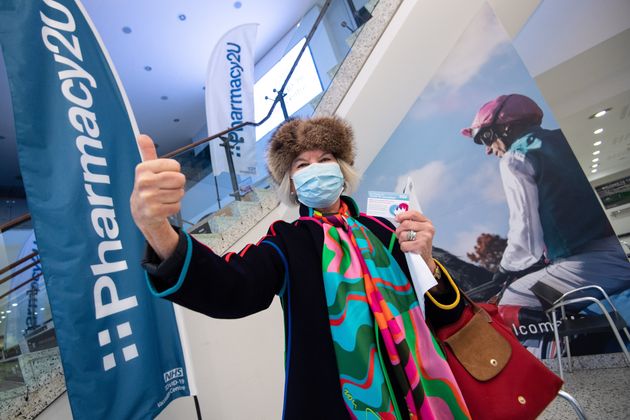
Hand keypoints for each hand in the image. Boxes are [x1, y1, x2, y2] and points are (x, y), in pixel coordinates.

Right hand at [130, 135, 183, 258]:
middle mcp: (143, 182)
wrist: (140, 213)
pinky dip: (174, 207)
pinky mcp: (154, 212)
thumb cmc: (147, 187)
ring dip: (176, 196)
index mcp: (142, 169)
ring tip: (163, 198)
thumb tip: (142, 135)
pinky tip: (163, 207)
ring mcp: (148, 198)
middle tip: (166, 188)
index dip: (174, 172)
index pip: (175, 165)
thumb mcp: (146, 169)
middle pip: (180, 179)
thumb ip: (147, 152)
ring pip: (180, 193)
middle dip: (178, 184)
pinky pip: (177, 206)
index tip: (163, 176)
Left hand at [394, 210, 435, 270]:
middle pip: (405, 224)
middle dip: (399, 231)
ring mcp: (425, 237)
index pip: (413, 214)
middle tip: (401, 236)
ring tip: (407, 243)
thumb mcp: (417, 230)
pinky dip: (403, 248)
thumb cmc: (419, 243)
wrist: (425, 259)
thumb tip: (397, 217)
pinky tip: (409, 249)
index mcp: (427, 222)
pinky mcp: (421, 246)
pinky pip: (404, 244)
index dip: (403, 215)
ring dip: (401, 241)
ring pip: (403, 234)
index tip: (397, 219)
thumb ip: (409, 223)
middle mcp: (428, 228)